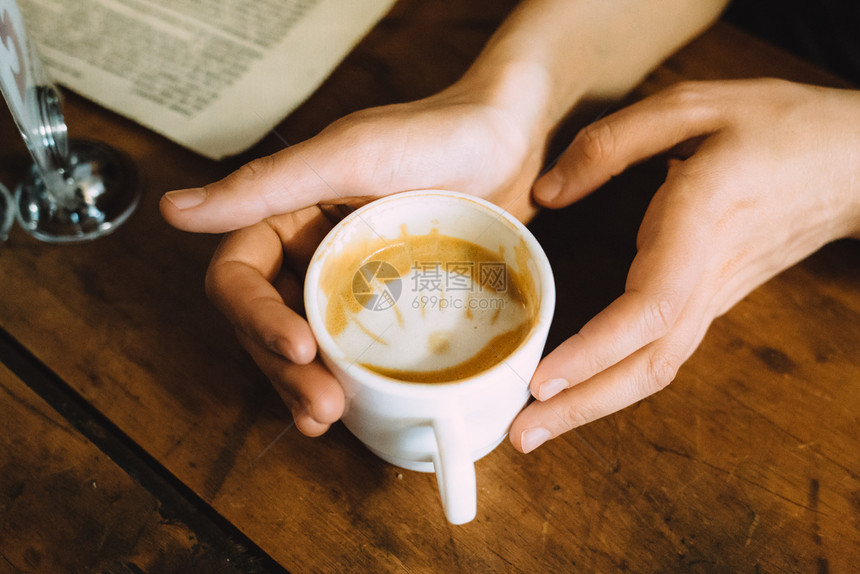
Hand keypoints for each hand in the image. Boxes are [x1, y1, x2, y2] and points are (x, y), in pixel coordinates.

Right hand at [162, 87, 546, 435]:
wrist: (509, 139)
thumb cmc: (433, 133)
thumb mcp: (348, 155)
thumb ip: (265, 186)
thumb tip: (173, 210)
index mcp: (283, 216)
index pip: (239, 277)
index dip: (256, 319)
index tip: (299, 347)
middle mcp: (308, 252)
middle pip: (266, 324)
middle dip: (283, 370)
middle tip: (321, 405)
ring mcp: (349, 283)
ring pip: (307, 346)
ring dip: (307, 386)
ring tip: (329, 416)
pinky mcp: (390, 305)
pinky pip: (356, 349)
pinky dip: (349, 381)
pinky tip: (353, 410)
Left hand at [511, 79, 859, 452]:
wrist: (853, 161)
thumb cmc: (775, 126)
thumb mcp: (692, 104)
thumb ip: (612, 143)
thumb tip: (547, 194)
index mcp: (699, 223)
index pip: (648, 309)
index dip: (594, 351)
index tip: (541, 381)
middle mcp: (705, 277)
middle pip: (647, 364)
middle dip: (582, 407)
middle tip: (521, 436)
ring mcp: (713, 297)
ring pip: (656, 369)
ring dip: (596, 405)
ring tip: (538, 428)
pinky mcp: (712, 301)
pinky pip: (662, 354)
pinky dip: (618, 381)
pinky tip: (581, 392)